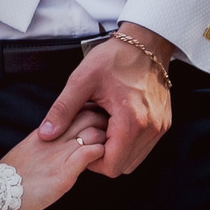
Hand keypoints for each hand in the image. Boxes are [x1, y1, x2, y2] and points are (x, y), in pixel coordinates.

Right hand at [0, 108, 106, 209]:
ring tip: (110, 149)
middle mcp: (53, 139)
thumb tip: (57, 144)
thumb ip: (44, 145)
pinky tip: (101, 161)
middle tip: (112, 133)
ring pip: (94, 133)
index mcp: (44, 133)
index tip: (99, 121)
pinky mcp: (64, 173)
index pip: (73, 111)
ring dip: (107, 140)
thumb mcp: (26, 153)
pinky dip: (101, 154)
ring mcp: (59, 155)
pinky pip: (90, 154)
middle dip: (104, 122)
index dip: (90, 114)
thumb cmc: (9, 179)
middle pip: (88, 116)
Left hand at [39, 24, 173, 177]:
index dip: (92, 161)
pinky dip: (128, 142)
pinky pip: (144, 146)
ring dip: (116, 150)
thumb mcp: (81, 81)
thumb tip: (46, 134)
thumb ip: (62, 110)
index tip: (80, 142)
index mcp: (131, 121)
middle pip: (124, 167)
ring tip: (101, 126)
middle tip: (89, 134)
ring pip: (135, 158)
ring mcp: (161, 127)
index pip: (112, 166)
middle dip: (103, 157)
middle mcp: (151, 129)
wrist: (145, 43)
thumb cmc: (113, 58)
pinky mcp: (164, 123)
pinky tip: (114, 122)